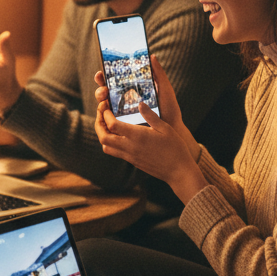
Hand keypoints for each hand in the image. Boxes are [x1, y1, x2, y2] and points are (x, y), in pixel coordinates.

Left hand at [94, 61, 206, 203]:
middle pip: (103, 137)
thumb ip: (150, 116)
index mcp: (137, 136)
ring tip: (106, 124)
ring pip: (106, 146)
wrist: (178, 172)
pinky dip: (110, 142)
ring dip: (102, 134)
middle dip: (98, 124)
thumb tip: (140, 103)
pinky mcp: (132, 161)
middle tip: (101, 114)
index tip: (106, 107)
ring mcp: (129, 156)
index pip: (112, 125)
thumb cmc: (175, 148)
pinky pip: (114, 152)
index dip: (105, 115)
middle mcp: (130, 147)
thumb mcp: (165, 128)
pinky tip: (117, 135)